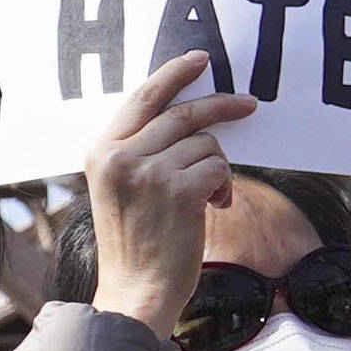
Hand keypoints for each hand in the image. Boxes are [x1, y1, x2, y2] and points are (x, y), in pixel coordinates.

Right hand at [79, 55, 255, 326]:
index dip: (174, 75)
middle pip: (182, 113)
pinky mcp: (179, 190)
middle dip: (221, 105)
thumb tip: (187, 118)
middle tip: (249, 104)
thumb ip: (140, 152)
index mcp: (102, 152)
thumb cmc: (135, 244)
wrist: (137, 291)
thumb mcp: (120, 190)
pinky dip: (225, 186)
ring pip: (206, 143)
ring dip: (218, 168)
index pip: (142, 99)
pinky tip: (215, 207)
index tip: (201, 60)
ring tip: (210, 198)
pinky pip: (219, 167)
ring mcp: (149, 173)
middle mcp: (121, 157)